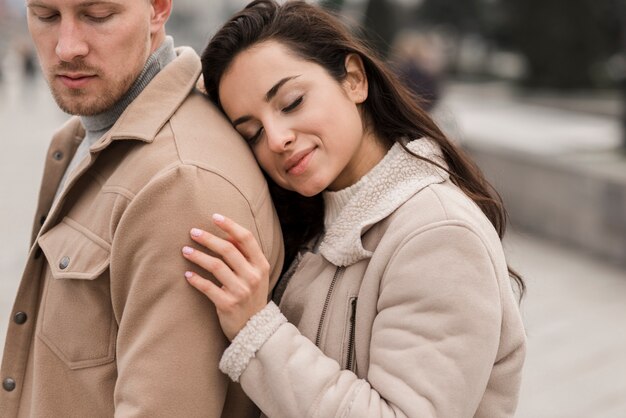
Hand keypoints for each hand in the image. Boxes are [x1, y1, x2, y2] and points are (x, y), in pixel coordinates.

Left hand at [182, 214, 270, 340]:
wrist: (255, 328)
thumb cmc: (251, 295)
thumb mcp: (256, 274)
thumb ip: (245, 255)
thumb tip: (226, 232)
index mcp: (261, 265)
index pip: (246, 238)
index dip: (230, 225)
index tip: (214, 216)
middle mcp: (253, 276)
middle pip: (228, 249)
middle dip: (208, 238)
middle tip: (193, 232)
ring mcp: (241, 291)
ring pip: (216, 266)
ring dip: (198, 256)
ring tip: (184, 251)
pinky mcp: (228, 304)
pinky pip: (208, 287)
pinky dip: (195, 280)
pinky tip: (187, 274)